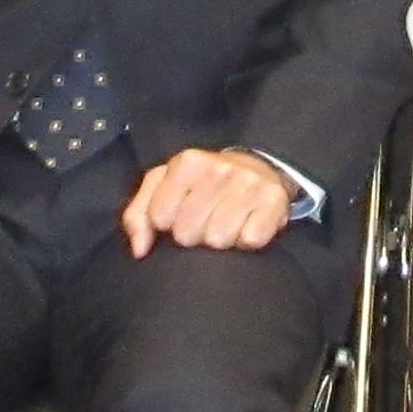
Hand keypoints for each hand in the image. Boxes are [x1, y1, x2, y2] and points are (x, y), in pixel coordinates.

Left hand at [123, 146, 297, 254]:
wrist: (257, 168)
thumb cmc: (201, 185)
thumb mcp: (163, 189)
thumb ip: (138, 216)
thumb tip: (139, 250)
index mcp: (187, 162)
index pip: (160, 218)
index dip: (167, 225)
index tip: (179, 215)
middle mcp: (219, 168)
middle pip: (188, 234)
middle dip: (194, 235)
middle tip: (205, 221)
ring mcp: (248, 183)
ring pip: (218, 241)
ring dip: (221, 240)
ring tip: (225, 224)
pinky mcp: (274, 201)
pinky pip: (251, 240)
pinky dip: (247, 241)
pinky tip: (246, 226)